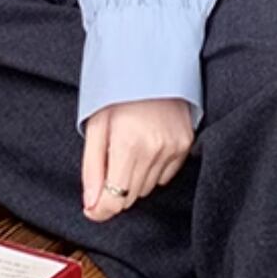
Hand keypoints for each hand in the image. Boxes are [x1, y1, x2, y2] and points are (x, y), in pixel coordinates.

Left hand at [81, 99, 193, 222]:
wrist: (151, 66)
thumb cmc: (118, 93)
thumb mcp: (95, 127)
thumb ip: (92, 169)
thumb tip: (91, 204)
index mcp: (127, 144)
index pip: (115, 199)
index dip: (101, 210)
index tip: (92, 210)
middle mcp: (153, 150)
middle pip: (130, 196)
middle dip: (115, 189)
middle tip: (108, 165)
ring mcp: (173, 148)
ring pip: (147, 188)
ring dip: (133, 178)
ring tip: (128, 150)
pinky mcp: (185, 145)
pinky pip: (164, 176)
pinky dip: (152, 170)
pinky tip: (145, 148)